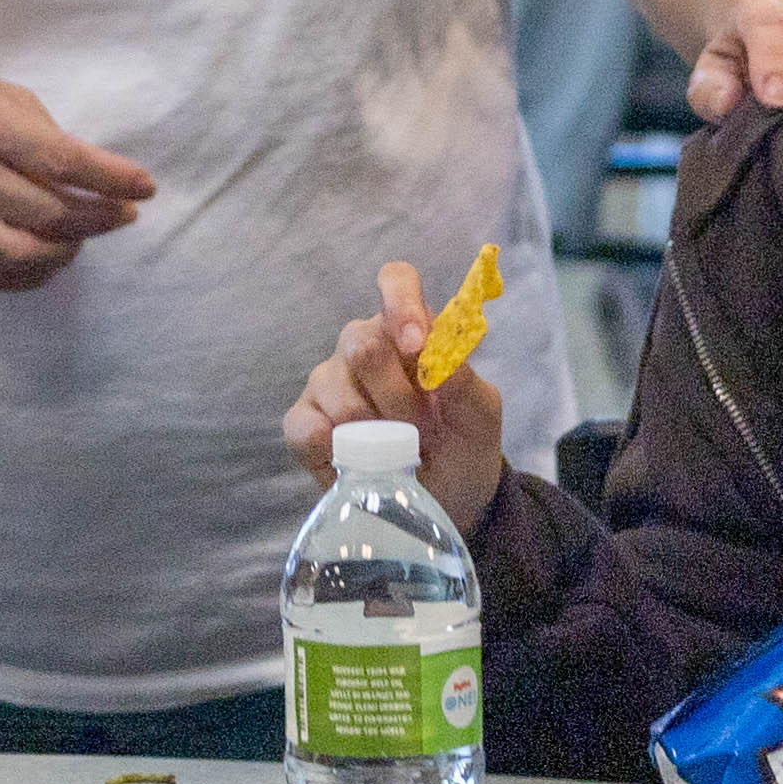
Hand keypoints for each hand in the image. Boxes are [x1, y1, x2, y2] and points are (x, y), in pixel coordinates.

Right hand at [0, 56, 155, 292]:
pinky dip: (30, 276)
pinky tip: (49, 260)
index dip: (112, 179)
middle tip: (121, 213)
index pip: (64, 161)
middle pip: (51, 214)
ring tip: (83, 238)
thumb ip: (39, 129)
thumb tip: (84, 170)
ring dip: (67, 252)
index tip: (145, 187)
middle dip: (100, 218)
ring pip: (23, 255)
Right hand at [283, 261, 510, 532]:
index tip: (416, 346)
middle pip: (360, 341)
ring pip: (334, 387)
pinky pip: (302, 425)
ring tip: (396, 454)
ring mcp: (329, 384)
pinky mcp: (304, 423)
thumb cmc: (463, 446)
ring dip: (372, 430)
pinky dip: (327, 445)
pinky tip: (348, 459)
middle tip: (420, 431)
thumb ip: (466, 384)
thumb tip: (440, 362)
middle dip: (395, 396)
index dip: (402, 304)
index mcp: (407, 331)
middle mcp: (363, 348)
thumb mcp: (480, 418)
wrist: (446, 502)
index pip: (396, 282)